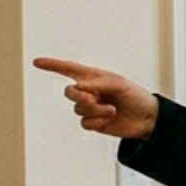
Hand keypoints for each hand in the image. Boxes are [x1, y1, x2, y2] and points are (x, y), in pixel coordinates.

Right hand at [34, 57, 158, 139]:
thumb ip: (98, 83)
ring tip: (112, 109)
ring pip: (78, 109)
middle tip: (93, 98)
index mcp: (94, 78)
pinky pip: (85, 123)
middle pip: (69, 92)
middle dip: (79, 96)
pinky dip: (97, 121)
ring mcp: (91, 108)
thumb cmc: (136, 96)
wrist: (148, 119)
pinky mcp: (94, 123)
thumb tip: (79, 87)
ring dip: (95, 110)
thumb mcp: (119, 84)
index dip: (53, 65)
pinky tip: (109, 118)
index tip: (37, 62)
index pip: (69, 69)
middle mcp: (90, 92)